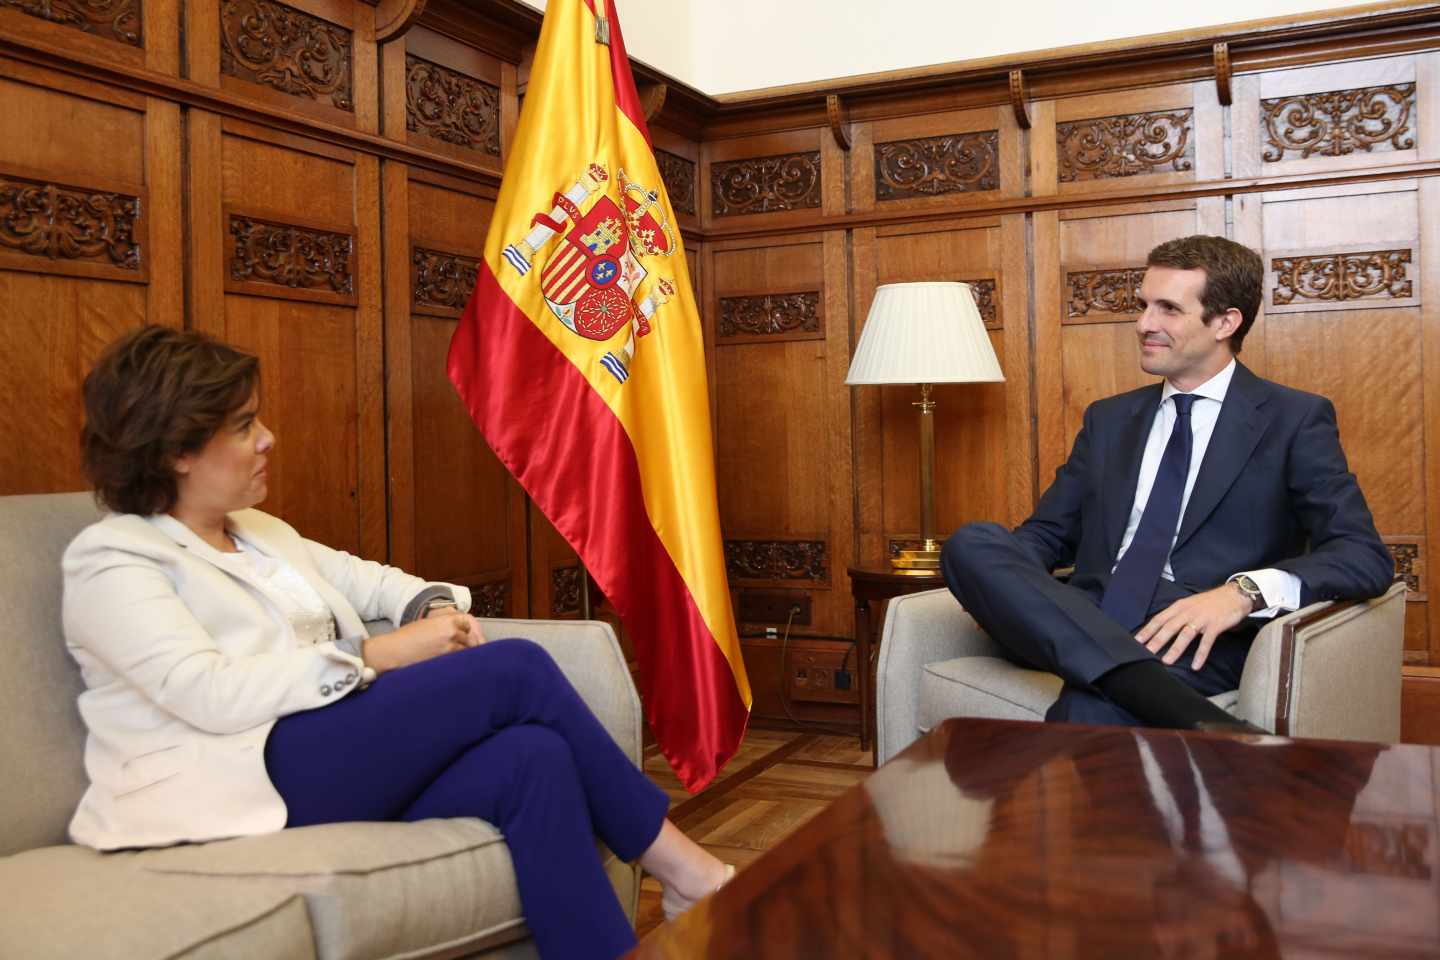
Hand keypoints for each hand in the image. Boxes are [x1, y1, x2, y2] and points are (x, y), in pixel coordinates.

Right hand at [362, 612, 485, 673]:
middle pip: (470, 638)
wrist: (394, 651)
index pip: (467, 623)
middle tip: (466, 650)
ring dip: (464, 655)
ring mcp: (450, 648)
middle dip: (468, 644)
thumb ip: (443, 624)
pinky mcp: (446, 661)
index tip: (465, 635)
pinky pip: (459, 662)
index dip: (466, 629)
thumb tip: (457, 629)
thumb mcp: (426, 623)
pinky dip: (459, 664)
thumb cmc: (406, 637)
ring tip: (461, 661)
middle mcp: (451, 632)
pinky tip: (454, 666)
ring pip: (467, 651)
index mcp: (446, 620)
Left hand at [1134, 584, 1251, 670]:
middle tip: (1145, 653)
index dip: (1147, 630)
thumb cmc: (1210, 602)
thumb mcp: (1189, 605)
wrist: (1234, 595)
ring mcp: (1201, 618)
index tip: (1136, 641)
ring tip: (1166, 661)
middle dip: (1156, 641)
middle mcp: (1188, 612)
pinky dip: (1201, 654)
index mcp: (1179, 607)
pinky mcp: (1215, 625)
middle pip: (1169, 627)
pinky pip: (1207, 642)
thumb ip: (1176, 615)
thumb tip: (1161, 629)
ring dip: (1175, 649)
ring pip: (1185, 635)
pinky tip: (1196, 665)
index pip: (1159, 619)